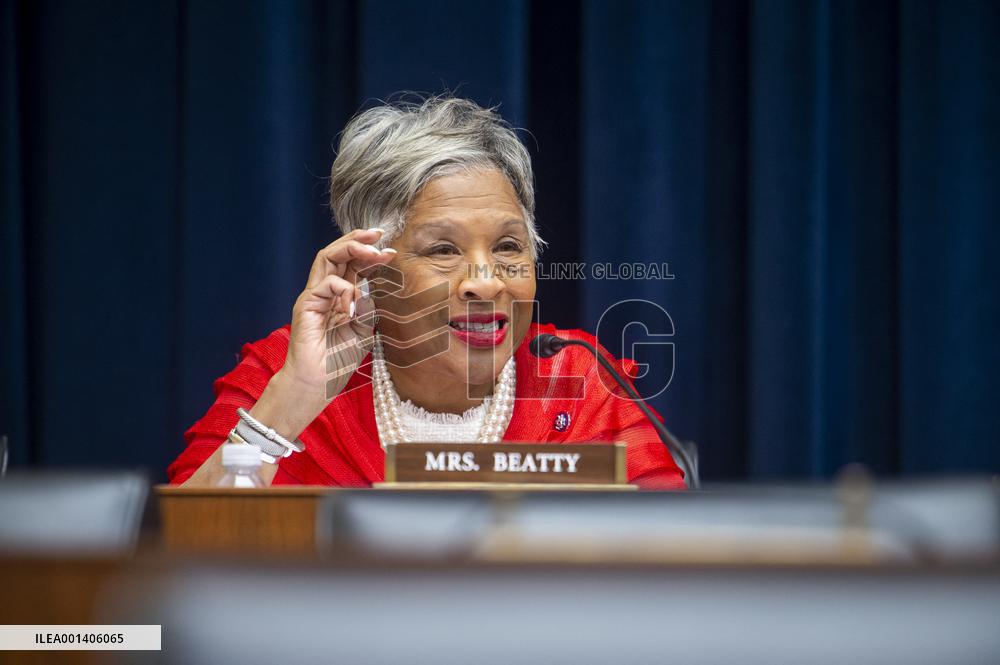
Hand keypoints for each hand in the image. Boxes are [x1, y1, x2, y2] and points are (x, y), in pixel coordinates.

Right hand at [250, 228, 395, 439]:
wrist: (317, 384)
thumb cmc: (337, 361)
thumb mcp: (363, 330)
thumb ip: (367, 307)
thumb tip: (372, 287)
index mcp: (339, 296)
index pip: (353, 264)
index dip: (371, 254)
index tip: (392, 251)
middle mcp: (324, 291)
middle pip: (337, 252)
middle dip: (358, 238)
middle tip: (380, 235)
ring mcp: (313, 296)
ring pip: (326, 256)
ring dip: (351, 248)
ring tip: (373, 253)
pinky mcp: (305, 305)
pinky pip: (326, 284)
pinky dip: (345, 289)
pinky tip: (354, 305)